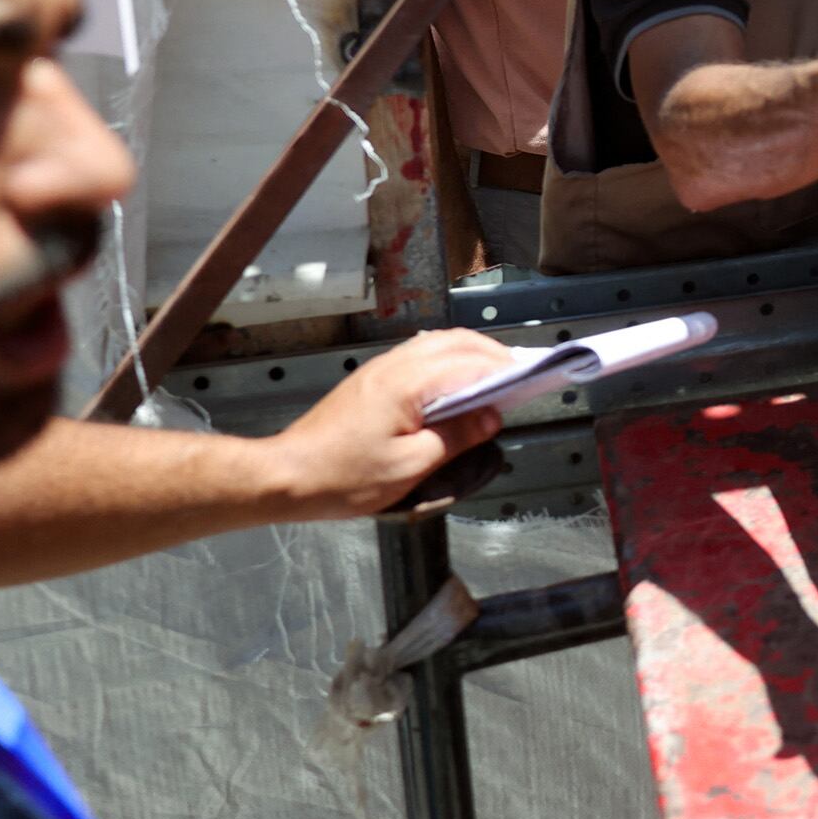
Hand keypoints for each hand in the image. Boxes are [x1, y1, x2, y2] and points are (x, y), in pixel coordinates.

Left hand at [260, 328, 517, 519]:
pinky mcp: (372, 378)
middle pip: (457, 341)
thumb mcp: (410, 467)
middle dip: (493, 355)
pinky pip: (420, 355)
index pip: (470, 362)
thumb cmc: (344, 477)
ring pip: (438, 343)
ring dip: (470, 355)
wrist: (287, 476)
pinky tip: (455, 387)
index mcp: (408, 383)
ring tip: (492, 383)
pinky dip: (448, 362)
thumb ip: (457, 437)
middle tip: (517, 381)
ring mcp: (381, 368)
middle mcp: (396, 364)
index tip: (529, 384)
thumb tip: (492, 416)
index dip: (505, 370)